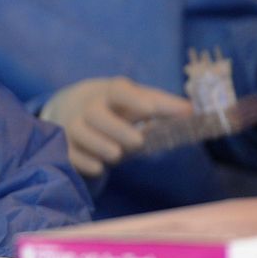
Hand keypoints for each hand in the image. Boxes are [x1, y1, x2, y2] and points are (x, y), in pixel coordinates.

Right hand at [41, 77, 192, 176]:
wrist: (74, 110)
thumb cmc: (118, 109)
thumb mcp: (139, 101)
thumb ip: (163, 105)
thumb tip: (190, 111)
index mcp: (110, 94)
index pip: (119, 91)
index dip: (134, 99)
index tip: (150, 110)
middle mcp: (88, 108)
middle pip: (96, 114)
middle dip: (117, 129)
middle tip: (138, 142)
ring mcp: (73, 127)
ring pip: (79, 132)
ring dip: (100, 145)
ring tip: (117, 154)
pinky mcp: (65, 147)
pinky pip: (70, 154)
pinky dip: (85, 161)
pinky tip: (99, 166)